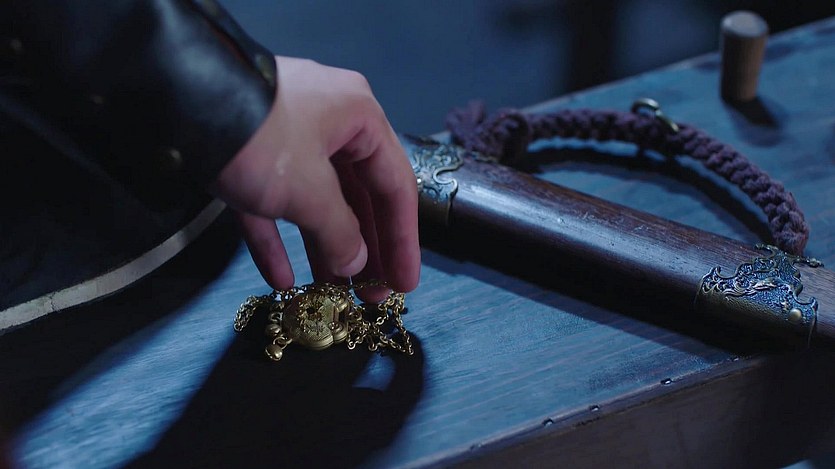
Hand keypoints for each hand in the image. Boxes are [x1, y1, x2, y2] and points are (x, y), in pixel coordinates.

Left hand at [211, 56, 419, 297]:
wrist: (172, 99)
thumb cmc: (262, 141)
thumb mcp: (309, 189)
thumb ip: (340, 232)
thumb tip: (355, 265)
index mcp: (359, 119)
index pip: (395, 186)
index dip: (402, 241)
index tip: (404, 286)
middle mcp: (330, 124)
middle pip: (358, 197)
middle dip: (364, 251)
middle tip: (371, 297)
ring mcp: (286, 138)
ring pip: (317, 202)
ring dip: (324, 249)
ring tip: (333, 295)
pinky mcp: (248, 155)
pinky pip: (273, 203)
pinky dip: (277, 239)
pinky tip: (280, 280)